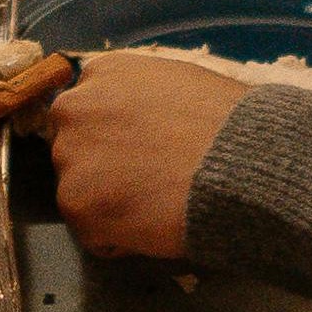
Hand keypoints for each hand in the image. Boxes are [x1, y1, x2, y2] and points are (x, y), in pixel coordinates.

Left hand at [43, 51, 248, 261]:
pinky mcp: (76, 204)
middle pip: (75, 149)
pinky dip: (118, 238)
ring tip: (158, 202)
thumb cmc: (226, 125)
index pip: (89, 113)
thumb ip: (141, 96)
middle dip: (104, 168)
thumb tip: (136, 120)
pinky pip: (91, 232)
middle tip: (150, 180)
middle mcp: (74, 108)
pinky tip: (153, 223)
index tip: (144, 152)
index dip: (116, 139)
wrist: (241, 166)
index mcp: (100, 73)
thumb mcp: (179, 83)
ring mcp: (70, 157)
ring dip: (111, 204)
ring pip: (80, 191)